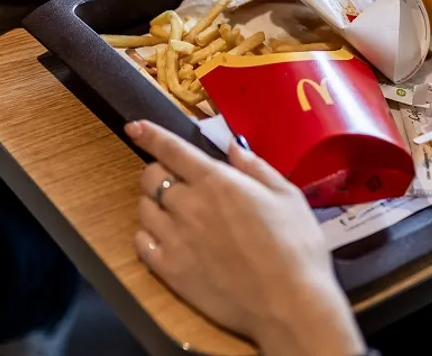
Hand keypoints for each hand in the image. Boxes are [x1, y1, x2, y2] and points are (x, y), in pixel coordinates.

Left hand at [126, 121, 364, 355]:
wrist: (289, 302)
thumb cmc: (296, 247)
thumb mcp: (287, 195)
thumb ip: (255, 168)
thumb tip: (233, 146)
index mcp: (217, 182)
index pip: (171, 150)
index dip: (149, 135)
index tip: (135, 128)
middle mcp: (189, 205)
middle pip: (151, 176)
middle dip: (158, 172)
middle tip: (175, 181)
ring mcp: (175, 239)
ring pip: (142, 209)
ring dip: (153, 203)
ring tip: (173, 212)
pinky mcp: (170, 270)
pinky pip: (140, 244)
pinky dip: (147, 235)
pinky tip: (165, 239)